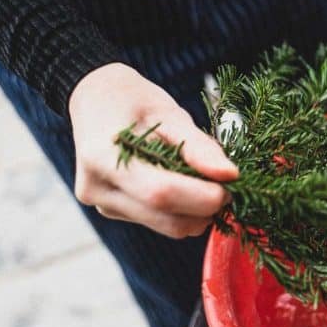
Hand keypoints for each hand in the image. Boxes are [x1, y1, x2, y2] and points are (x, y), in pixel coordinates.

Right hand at [68, 63, 237, 238]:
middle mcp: (98, 189)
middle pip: (166, 218)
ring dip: (198, 212)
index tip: (231, 185)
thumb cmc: (133, 100)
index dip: (202, 196)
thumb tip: (230, 176)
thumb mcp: (169, 113)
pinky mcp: (113, 211)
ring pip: (168, 226)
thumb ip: (199, 147)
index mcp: (102, 157)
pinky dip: (183, 210)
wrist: (95, 100)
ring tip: (205, 181)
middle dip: (205, 208)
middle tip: (226, 184)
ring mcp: (103, 204)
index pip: (160, 194)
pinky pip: (161, 222)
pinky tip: (184, 184)